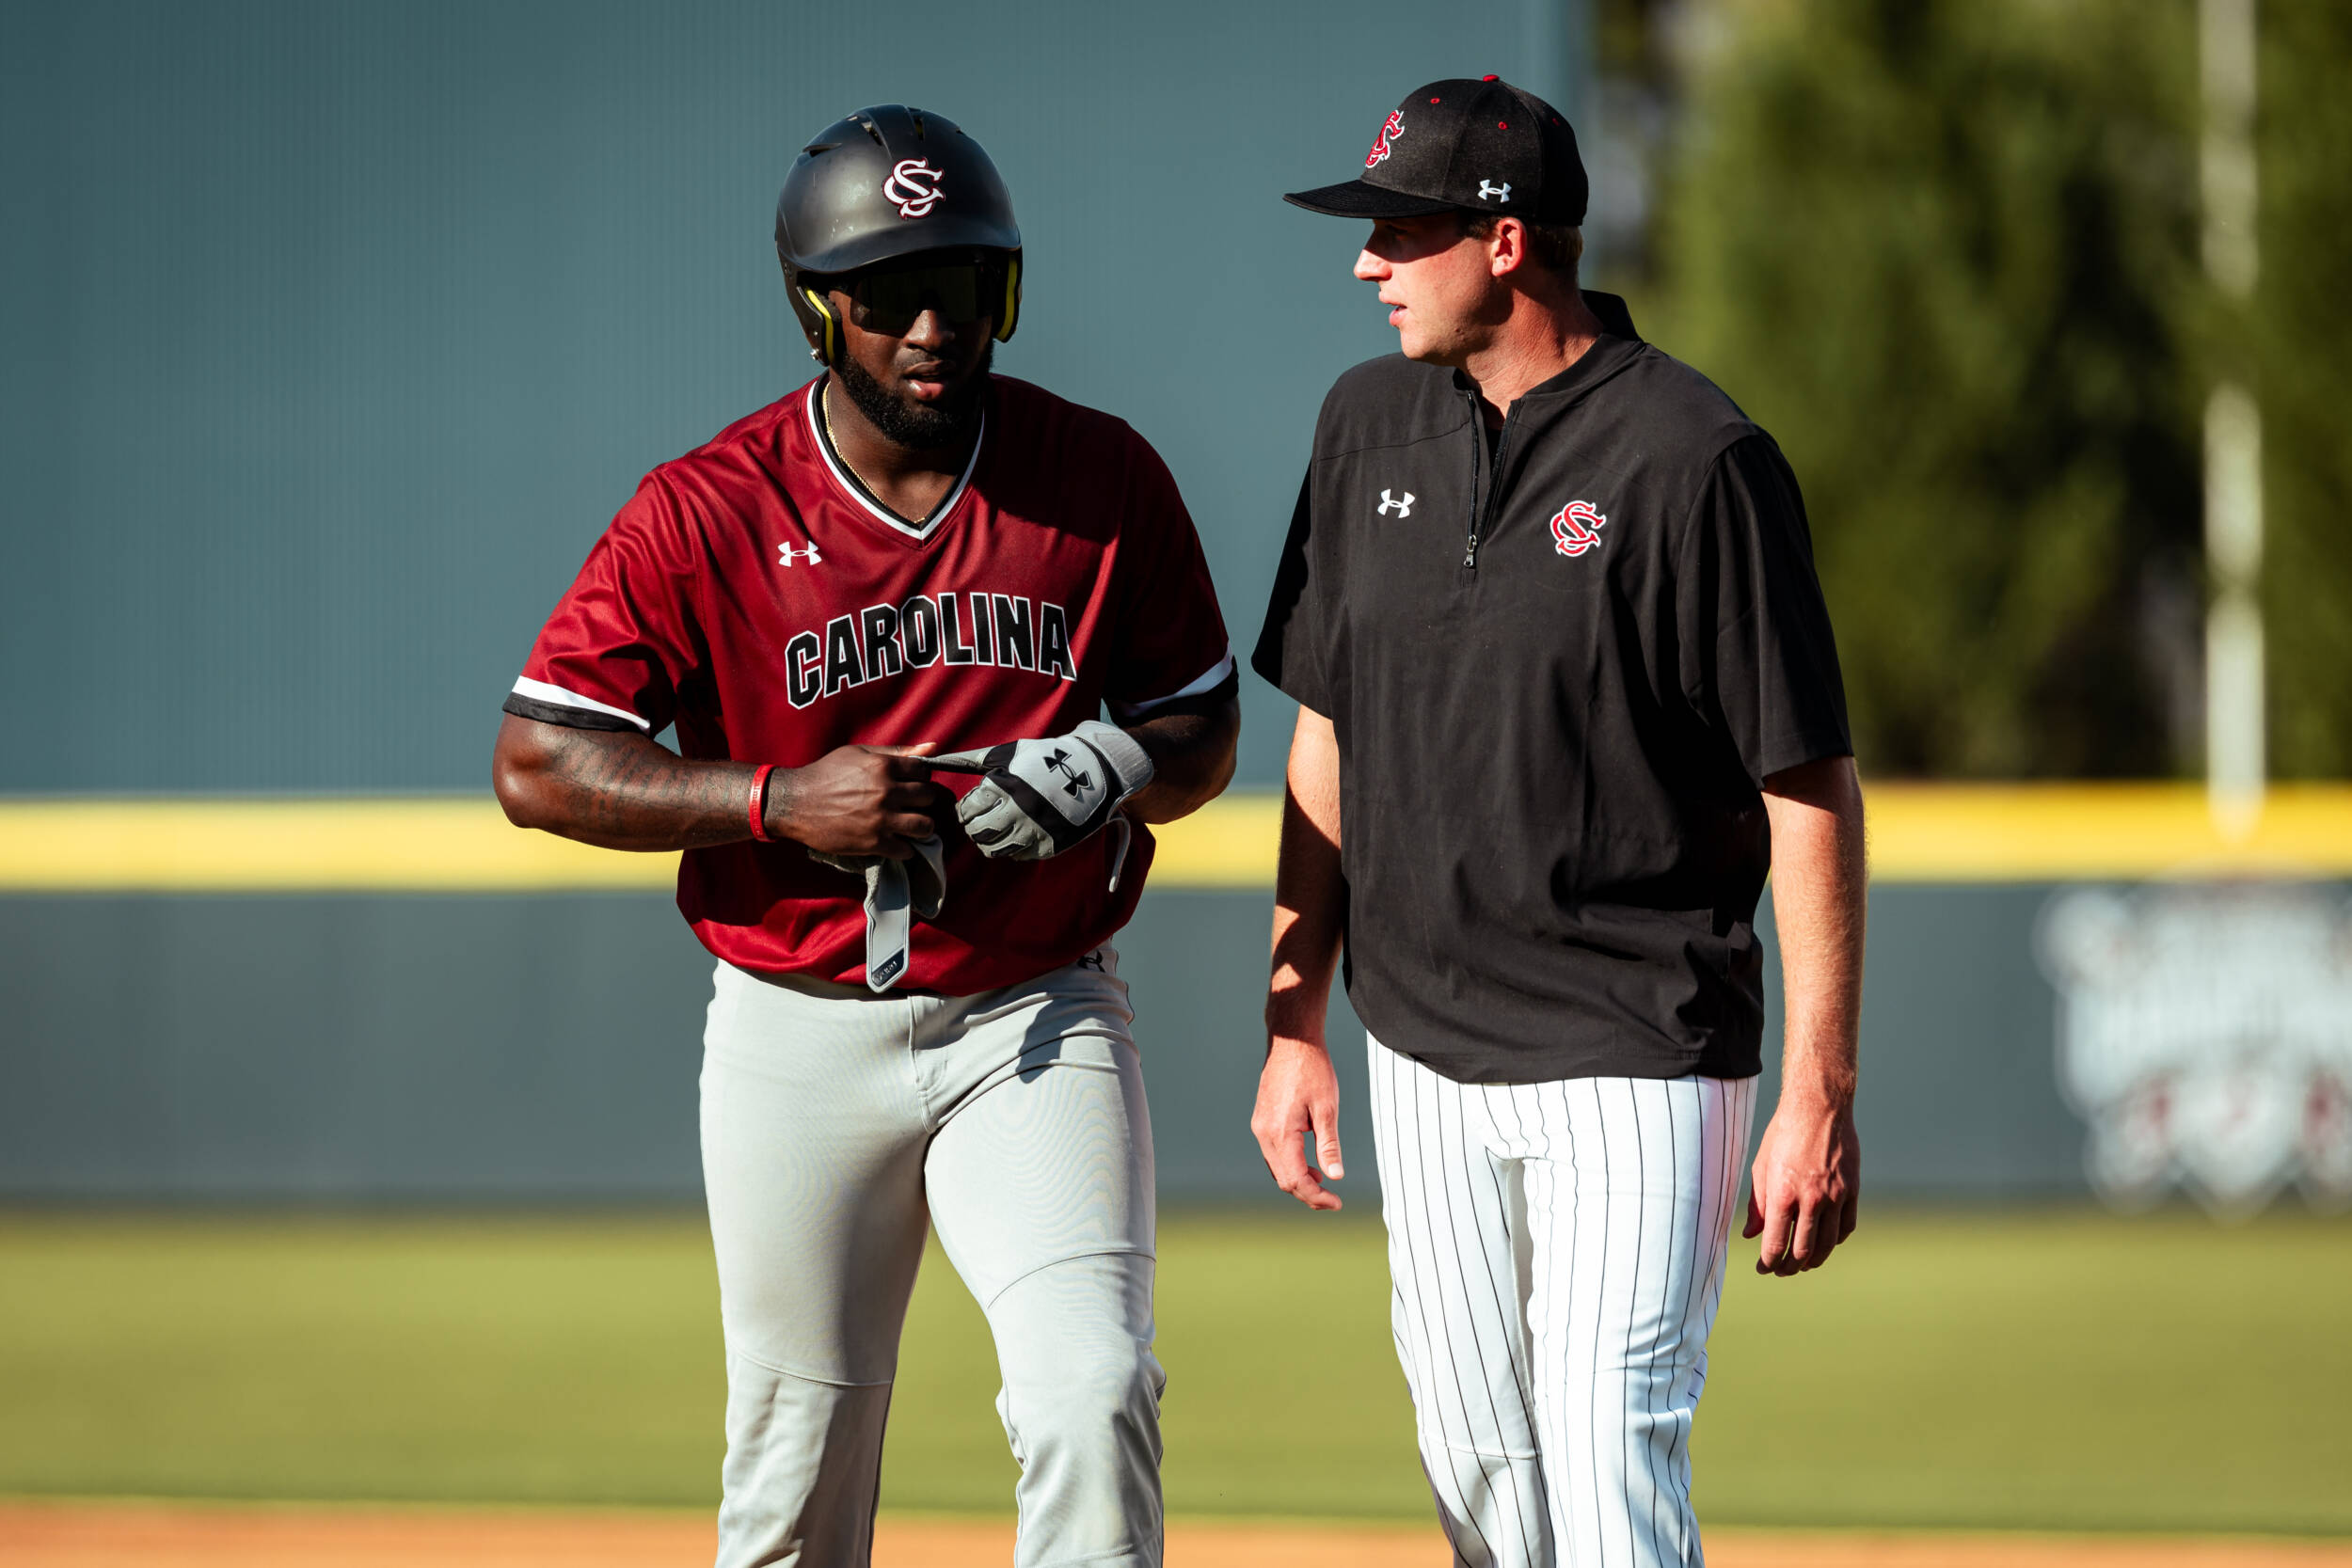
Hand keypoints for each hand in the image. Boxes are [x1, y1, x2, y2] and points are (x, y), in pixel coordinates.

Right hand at [767, 744, 950, 858]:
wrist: (795, 803)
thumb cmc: (826, 774)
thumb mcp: (858, 754)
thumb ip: (896, 751)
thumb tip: (933, 747)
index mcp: (883, 766)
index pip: (924, 771)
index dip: (920, 777)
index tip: (911, 784)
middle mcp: (886, 792)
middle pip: (928, 797)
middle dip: (923, 801)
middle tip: (912, 805)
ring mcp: (881, 819)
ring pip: (925, 826)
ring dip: (922, 826)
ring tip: (911, 826)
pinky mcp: (873, 843)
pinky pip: (906, 849)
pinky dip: (905, 848)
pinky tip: (896, 842)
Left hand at [943, 720, 1154, 859]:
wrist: (1092, 772)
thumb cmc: (1044, 758)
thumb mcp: (1006, 754)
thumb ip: (970, 760)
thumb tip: (936, 760)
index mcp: (1003, 787)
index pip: (967, 811)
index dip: (966, 809)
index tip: (973, 806)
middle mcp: (1016, 812)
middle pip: (977, 834)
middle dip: (975, 827)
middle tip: (982, 819)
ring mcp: (1033, 832)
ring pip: (995, 850)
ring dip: (991, 841)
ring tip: (998, 828)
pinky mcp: (1049, 845)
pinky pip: (1019, 856)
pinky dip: (1015, 847)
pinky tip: (1020, 833)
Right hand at [1251, 1037, 1344, 1210]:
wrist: (1292, 1040)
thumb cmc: (1312, 1069)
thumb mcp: (1327, 1108)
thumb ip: (1329, 1145)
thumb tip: (1335, 1176)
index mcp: (1279, 1133)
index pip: (1295, 1180)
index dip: (1316, 1197)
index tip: (1337, 1203)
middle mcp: (1263, 1133)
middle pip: (1283, 1179)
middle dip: (1308, 1194)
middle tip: (1333, 1200)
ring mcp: (1259, 1126)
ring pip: (1277, 1168)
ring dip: (1298, 1180)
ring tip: (1323, 1182)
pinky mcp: (1261, 1119)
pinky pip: (1273, 1153)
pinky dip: (1290, 1165)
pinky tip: (1309, 1163)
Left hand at [1743, 1088, 1859, 1274]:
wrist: (1819, 1108)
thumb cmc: (1784, 1134)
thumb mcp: (1761, 1166)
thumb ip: (1757, 1205)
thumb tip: (1751, 1235)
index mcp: (1783, 1193)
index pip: (1776, 1243)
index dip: (1768, 1262)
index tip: (1763, 1268)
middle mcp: (1811, 1199)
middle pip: (1803, 1250)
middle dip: (1790, 1267)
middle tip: (1782, 1271)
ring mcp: (1836, 1196)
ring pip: (1828, 1244)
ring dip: (1814, 1260)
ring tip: (1803, 1264)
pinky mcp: (1853, 1190)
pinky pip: (1847, 1227)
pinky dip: (1835, 1241)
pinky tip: (1825, 1243)